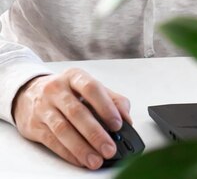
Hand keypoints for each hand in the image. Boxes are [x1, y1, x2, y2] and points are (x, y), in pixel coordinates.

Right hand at [12, 68, 131, 168]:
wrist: (28, 92)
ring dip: (82, 148)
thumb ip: (111, 99)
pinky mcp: (35, 125)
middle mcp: (57, 89)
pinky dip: (69, 153)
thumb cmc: (66, 91)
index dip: (106, 106)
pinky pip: (53, 141)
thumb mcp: (87, 86)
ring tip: (96, 160)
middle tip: (109, 148)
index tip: (118, 124)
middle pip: (77, 112)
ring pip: (63, 129)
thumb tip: (127, 118)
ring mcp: (44, 107)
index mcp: (74, 76)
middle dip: (95, 133)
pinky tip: (80, 160)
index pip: (91, 88)